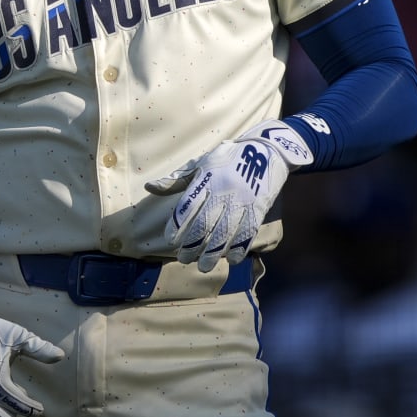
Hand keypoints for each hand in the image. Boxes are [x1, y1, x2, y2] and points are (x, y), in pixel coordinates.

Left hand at [144, 121, 311, 271]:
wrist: (266, 150)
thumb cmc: (228, 159)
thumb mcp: (202, 163)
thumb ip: (177, 179)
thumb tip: (149, 187)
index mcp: (207, 179)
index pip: (187, 206)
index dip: (177, 226)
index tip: (171, 240)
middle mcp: (223, 191)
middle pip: (204, 224)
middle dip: (192, 246)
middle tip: (184, 259)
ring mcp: (242, 201)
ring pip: (225, 233)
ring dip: (213, 253)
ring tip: (204, 266)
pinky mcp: (258, 208)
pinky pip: (248, 232)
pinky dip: (239, 248)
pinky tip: (231, 259)